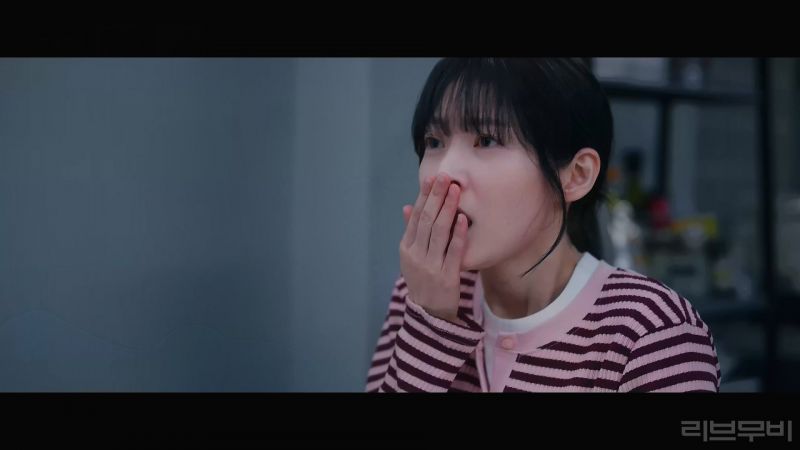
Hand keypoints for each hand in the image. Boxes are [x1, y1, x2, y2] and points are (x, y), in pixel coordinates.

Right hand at [398, 173, 468, 321]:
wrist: (428, 314)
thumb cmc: (422, 281)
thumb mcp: (411, 258)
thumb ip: (411, 232)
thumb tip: (407, 207)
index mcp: (406, 248)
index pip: (415, 217)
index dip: (423, 197)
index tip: (431, 179)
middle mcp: (416, 255)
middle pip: (426, 220)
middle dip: (436, 197)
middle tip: (445, 177)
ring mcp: (431, 265)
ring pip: (438, 232)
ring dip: (447, 209)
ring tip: (455, 190)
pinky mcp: (447, 276)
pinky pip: (453, 252)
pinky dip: (458, 234)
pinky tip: (463, 218)